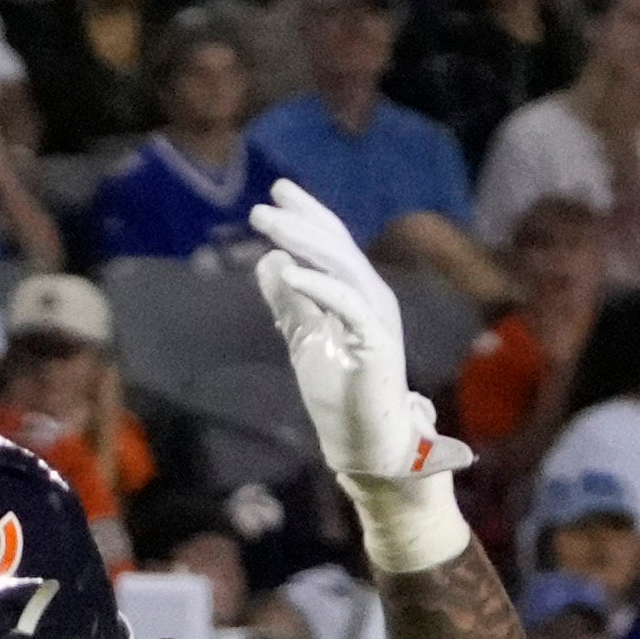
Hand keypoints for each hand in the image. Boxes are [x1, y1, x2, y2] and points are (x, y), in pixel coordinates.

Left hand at [251, 183, 461, 550]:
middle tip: (261, 205)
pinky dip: (318, 286)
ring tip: (268, 228)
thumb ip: (290, 303)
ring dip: (303, 244)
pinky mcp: (378, 342)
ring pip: (341, 267)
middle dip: (298, 222)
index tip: (276, 193)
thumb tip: (268, 262)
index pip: (331, 245)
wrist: (366, 445)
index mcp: (357, 295)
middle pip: (335, 247)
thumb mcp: (305, 341)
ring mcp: (377, 318)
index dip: (307, 216)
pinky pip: (347, 304)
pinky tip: (289, 273)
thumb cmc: (341, 398)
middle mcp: (371, 298)